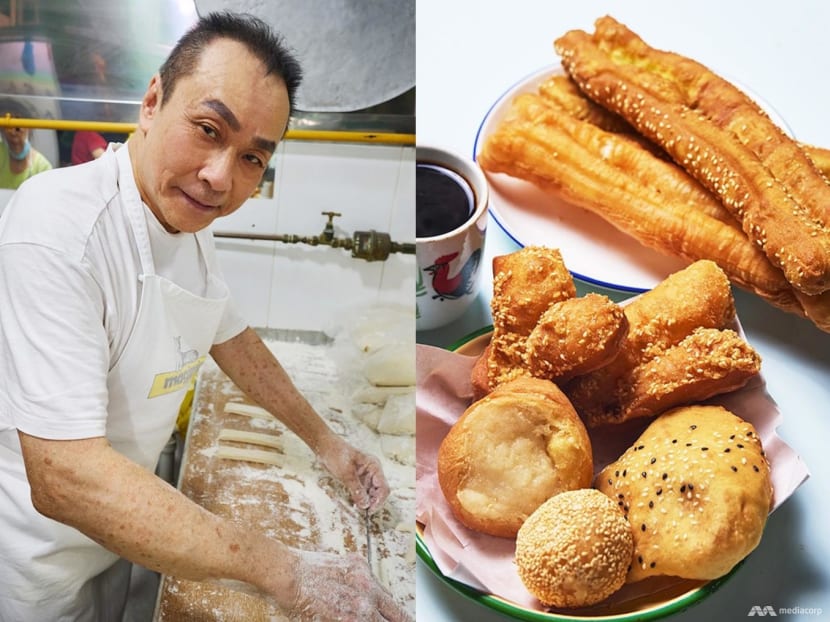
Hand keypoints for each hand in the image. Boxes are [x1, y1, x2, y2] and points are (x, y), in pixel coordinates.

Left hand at [287, 549, 412, 621]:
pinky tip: (363, 595)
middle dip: (400, 620)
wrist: (287, 575)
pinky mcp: (359, 563)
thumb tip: (365, 620)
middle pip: (399, 614)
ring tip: (384, 615)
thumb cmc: (299, 603)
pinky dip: (372, 590)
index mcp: (359, 617)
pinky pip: (374, 580)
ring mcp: (365, 577)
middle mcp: (367, 597)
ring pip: (388, 597)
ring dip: (388, 607)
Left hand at [319, 436, 389, 512]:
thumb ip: (356, 489)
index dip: (378, 501)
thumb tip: (365, 505)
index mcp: (374, 466)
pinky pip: (363, 492)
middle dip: (373, 502)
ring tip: (357, 508)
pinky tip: (355, 504)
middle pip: (379, 492)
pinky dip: (361, 499)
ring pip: (372, 493)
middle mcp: (373, 471)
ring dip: (366, 501)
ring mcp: (366, 476)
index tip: (369, 510)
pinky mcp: (358, 479)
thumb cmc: (336, 454)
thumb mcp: (346, 473)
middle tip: (362, 511)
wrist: (324, 447)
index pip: (383, 487)